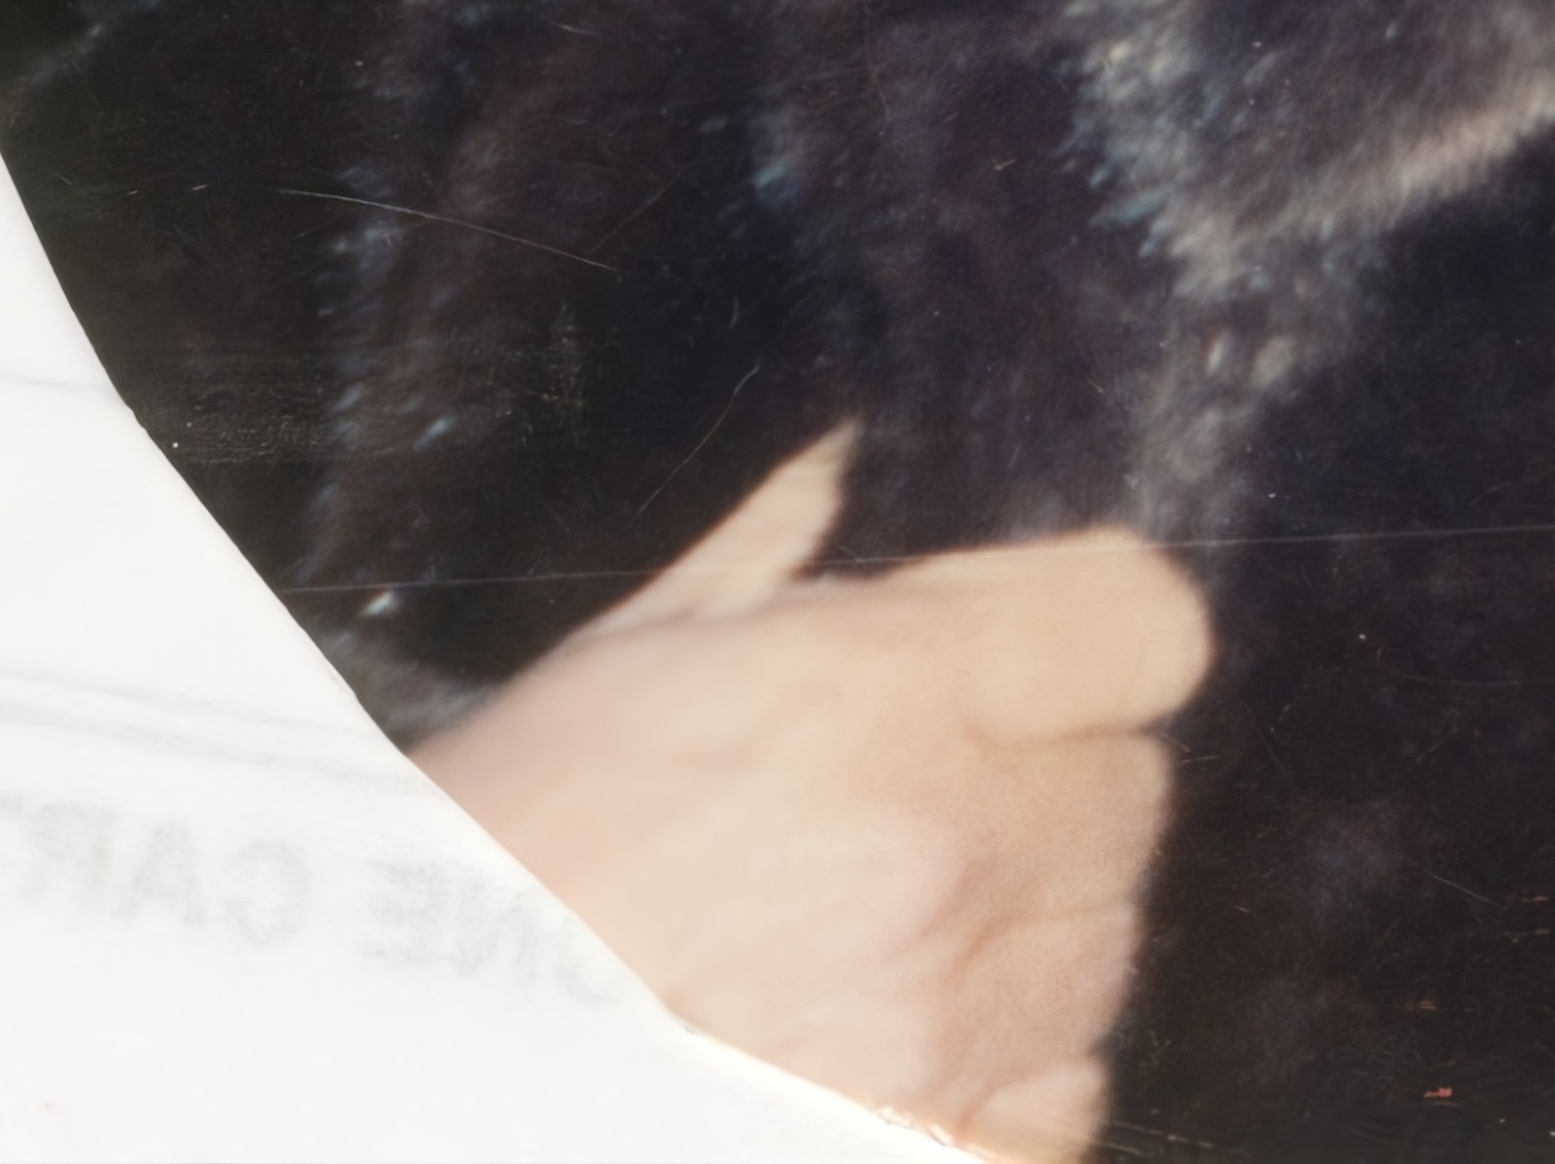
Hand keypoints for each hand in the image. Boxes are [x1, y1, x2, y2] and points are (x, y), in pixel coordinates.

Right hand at [414, 436, 1212, 1160]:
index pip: (1147, 626)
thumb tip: (849, 460)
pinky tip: (903, 1050)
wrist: (406, 1056)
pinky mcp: (933, 1150)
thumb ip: (772, 555)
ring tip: (893, 939)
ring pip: (1106, 950)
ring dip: (1028, 938)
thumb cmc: (502, 855)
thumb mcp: (628, 660)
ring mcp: (947, 1029)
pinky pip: (1065, 1100)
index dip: (1103, 636)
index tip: (1058, 657)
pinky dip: (1008, 1079)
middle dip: (1047, 789)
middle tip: (926, 808)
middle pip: (1130, 795)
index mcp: (884, 694)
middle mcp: (943, 854)